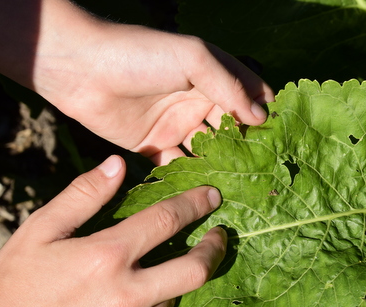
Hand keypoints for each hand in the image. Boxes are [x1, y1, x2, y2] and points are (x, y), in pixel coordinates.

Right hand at [0, 155, 226, 306]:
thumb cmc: (14, 286)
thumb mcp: (40, 231)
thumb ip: (83, 195)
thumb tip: (117, 164)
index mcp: (106, 256)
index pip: (168, 219)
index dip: (196, 203)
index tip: (212, 196)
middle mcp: (125, 295)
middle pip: (194, 269)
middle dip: (214, 248)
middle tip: (219, 236)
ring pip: (172, 299)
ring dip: (173, 280)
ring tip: (159, 270)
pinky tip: (130, 304)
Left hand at [25, 0, 275, 164]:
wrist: (81, 68)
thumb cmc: (141, 55)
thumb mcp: (194, 58)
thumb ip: (229, 86)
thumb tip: (260, 117)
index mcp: (211, 76)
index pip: (248, 97)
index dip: (266, 116)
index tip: (284, 140)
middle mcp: (198, 101)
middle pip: (230, 129)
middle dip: (247, 148)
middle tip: (267, 172)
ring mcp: (176, 124)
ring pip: (207, 150)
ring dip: (222, 166)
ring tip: (243, 188)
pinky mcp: (154, 145)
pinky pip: (178, 164)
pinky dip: (190, 177)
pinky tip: (205, 193)